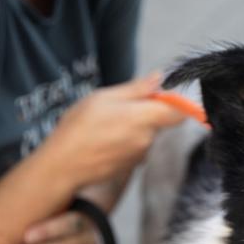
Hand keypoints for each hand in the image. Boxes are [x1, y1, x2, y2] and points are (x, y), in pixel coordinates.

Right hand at [36, 73, 187, 190]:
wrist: (63, 165)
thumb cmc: (79, 128)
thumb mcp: (104, 97)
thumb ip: (136, 89)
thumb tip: (159, 77)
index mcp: (144, 118)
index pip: (180, 111)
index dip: (177, 101)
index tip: (161, 95)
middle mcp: (147, 139)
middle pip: (161, 121)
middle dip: (147, 111)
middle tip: (119, 106)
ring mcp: (140, 154)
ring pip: (147, 134)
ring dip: (134, 126)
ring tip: (106, 124)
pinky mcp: (132, 165)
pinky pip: (136, 147)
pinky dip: (125, 140)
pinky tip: (104, 138)